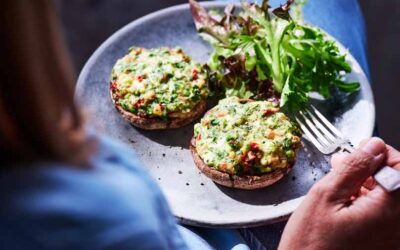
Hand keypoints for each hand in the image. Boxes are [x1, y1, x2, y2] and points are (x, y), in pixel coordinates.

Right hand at [278, 138, 399, 249]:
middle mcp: (399, 227)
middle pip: (398, 183)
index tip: (362, 150)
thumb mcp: (325, 197)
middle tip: (346, 164)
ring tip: (341, 181)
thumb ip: (353, 169)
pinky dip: (370, 203)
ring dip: (371, 185)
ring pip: (392, 199)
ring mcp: (393, 238)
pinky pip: (386, 216)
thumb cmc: (310, 245)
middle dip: (374, 168)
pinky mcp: (385, 245)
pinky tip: (347, 200)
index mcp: (389, 211)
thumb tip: (372, 146)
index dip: (382, 153)